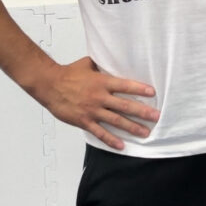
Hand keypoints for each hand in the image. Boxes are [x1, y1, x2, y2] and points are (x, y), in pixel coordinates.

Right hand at [39, 56, 158, 148]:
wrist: (49, 85)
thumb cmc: (68, 73)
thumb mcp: (87, 64)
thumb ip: (101, 64)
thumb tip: (111, 60)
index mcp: (102, 81)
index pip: (125, 85)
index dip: (139, 89)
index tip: (153, 93)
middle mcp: (99, 96)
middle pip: (125, 105)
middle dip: (143, 112)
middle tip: (156, 117)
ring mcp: (92, 110)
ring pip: (116, 120)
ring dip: (132, 127)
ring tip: (145, 132)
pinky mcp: (84, 121)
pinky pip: (100, 132)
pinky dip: (111, 140)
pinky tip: (122, 145)